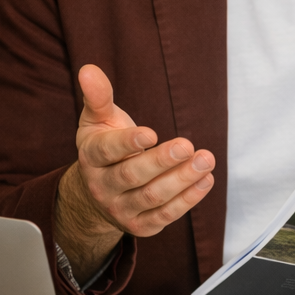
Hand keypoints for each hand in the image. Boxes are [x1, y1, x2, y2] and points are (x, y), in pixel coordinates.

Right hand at [55, 65, 215, 279]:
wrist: (98, 194)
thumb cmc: (105, 147)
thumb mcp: (98, 120)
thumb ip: (98, 97)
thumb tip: (89, 69)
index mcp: (92, 157)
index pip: (107, 151)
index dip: (128, 143)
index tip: (151, 133)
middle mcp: (103, 187)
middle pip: (132, 176)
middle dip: (162, 161)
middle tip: (188, 145)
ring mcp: (122, 209)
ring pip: (152, 197)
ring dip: (182, 180)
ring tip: (206, 159)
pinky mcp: (142, 225)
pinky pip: (166, 215)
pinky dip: (188, 199)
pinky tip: (205, 180)